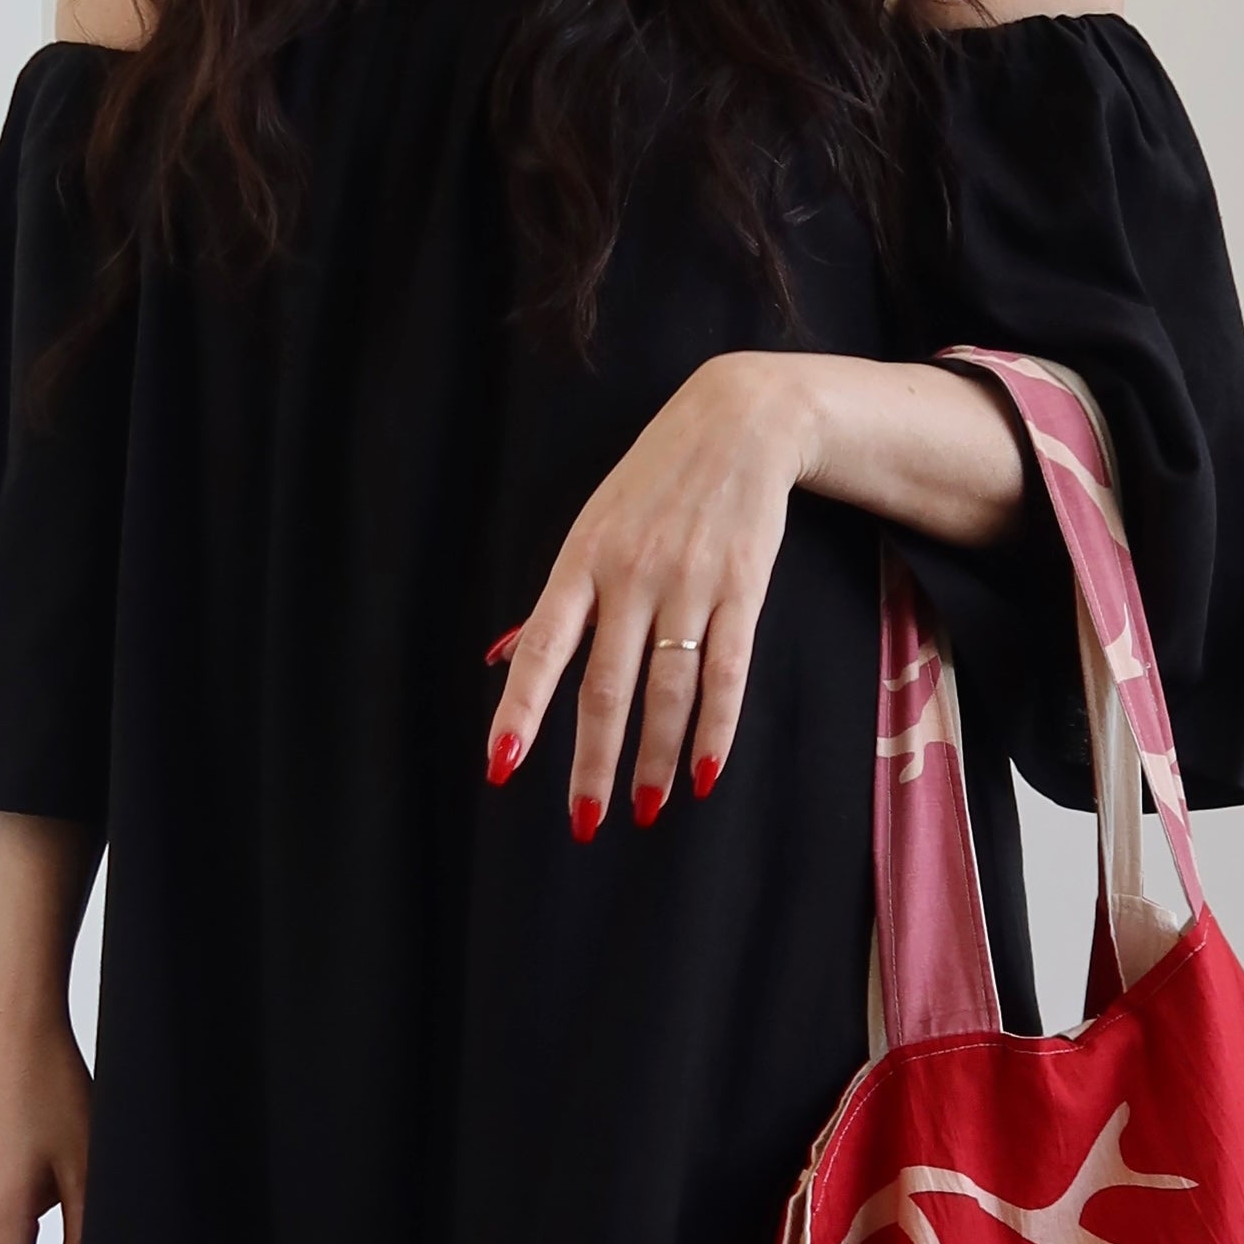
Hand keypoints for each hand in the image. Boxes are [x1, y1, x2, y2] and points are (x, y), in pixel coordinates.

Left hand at [490, 351, 814, 832]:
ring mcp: (689, 585)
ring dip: (655, 759)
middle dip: (593, 762)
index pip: (541, 649)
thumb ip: (557, 601)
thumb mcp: (592, 525)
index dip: (520, 710)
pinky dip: (717, 728)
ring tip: (645, 810)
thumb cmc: (653, 482)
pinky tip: (707, 772)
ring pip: (668, 690)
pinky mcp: (742, 590)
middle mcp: (630, 577)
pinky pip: (728, 672)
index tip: (502, 767)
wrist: (741, 422)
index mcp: (581, 561)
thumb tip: (500, 657)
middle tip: (586, 821)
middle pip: (606, 687)